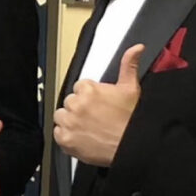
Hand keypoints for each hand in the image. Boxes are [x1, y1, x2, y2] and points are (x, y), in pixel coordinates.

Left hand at [54, 44, 142, 166]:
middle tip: (96, 118)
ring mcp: (68, 122)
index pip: (80, 87)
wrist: (132, 147)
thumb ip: (129, 65)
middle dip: (80, 108)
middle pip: (70, 101)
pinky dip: (67, 136)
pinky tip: (82, 137)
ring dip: (71, 121)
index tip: (99, 104)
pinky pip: (58, 133)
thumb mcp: (132, 89)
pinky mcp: (64, 138)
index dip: (90, 96)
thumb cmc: (132, 120)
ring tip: (89, 127)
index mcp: (88, 89)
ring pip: (61, 116)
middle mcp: (75, 104)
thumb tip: (137, 48)